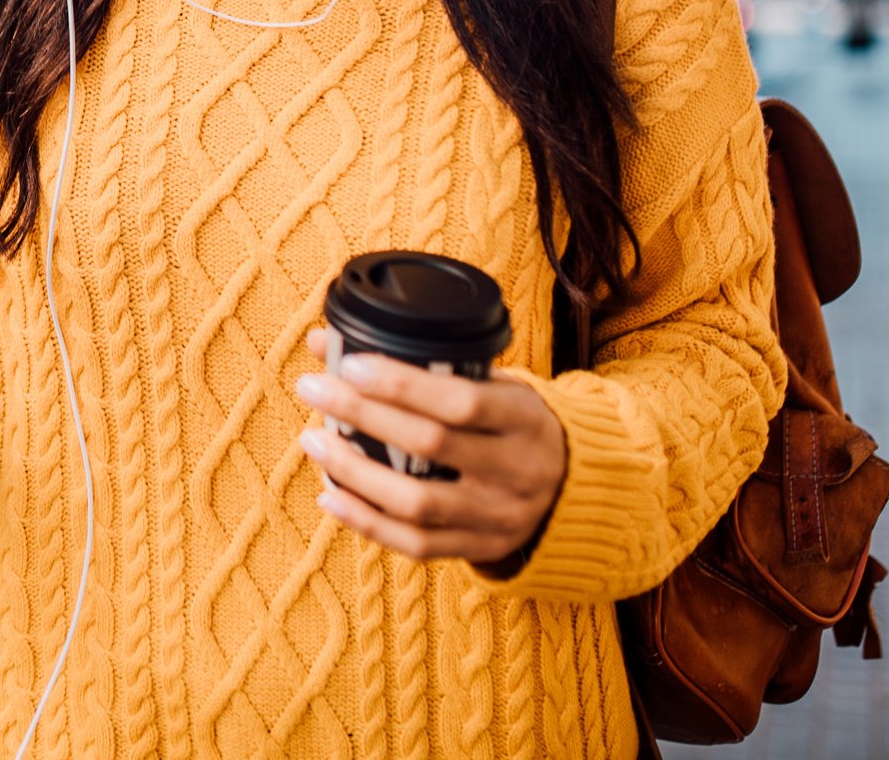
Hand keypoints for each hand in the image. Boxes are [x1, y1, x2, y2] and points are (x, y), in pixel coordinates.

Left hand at [292, 327, 566, 564]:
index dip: (402, 384)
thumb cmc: (514, 422)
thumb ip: (423, 365)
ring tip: (312, 439)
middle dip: (362, 414)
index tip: (350, 364)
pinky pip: (416, 545)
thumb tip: (323, 341)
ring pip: (417, 502)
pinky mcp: (481, 547)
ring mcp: (499, 516)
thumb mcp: (492, 384)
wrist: (575, 486)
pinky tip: (330, 494)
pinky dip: (366, 521)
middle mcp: (517, 470)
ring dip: (355, 472)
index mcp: (525, 418)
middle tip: (313, 388)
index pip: (461, 401)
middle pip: (430, 446)